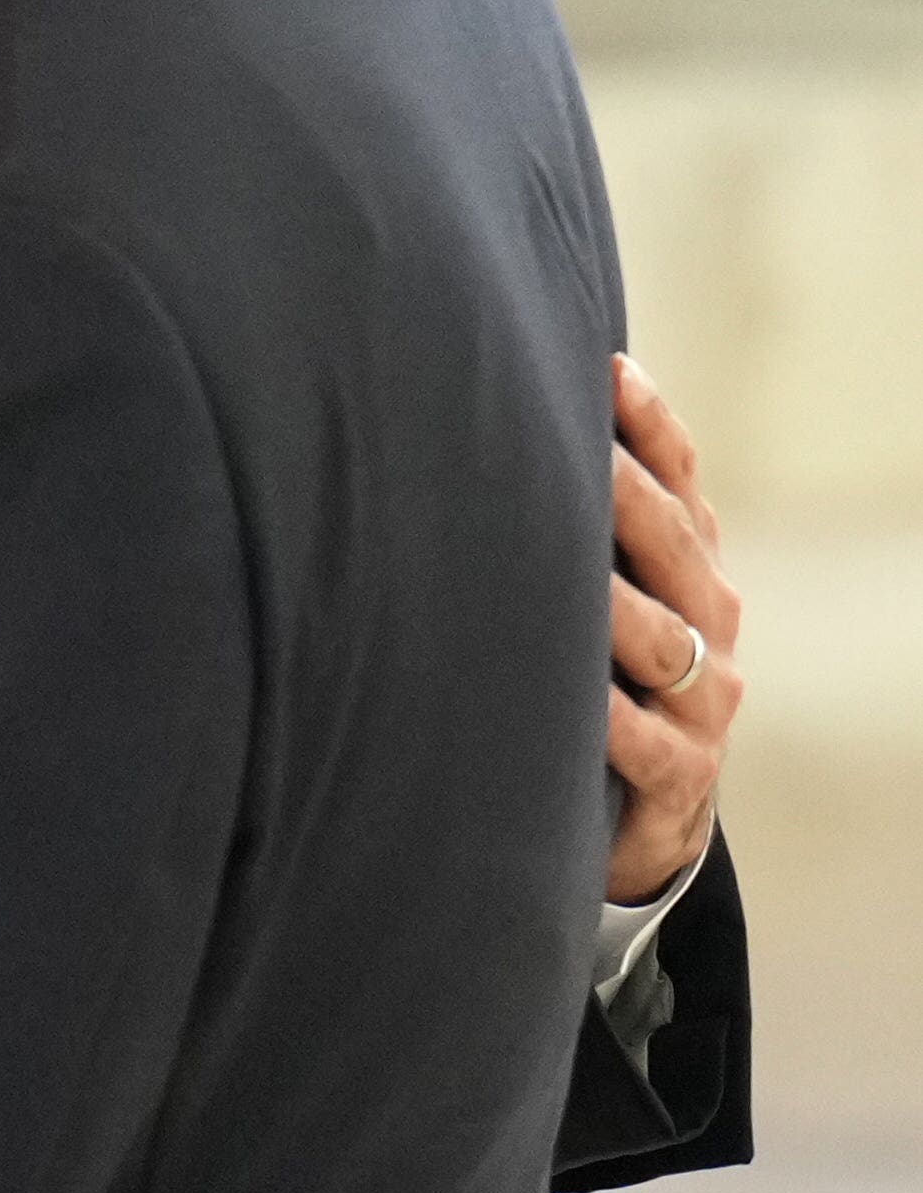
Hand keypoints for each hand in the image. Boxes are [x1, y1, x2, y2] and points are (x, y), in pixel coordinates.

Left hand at [604, 354, 738, 904]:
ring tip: (559, 566)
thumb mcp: (594, 603)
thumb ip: (565, 526)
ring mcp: (701, 704)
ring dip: (609, 601)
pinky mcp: (680, 779)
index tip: (606, 368)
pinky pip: (648, 743)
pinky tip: (570, 698)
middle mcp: (709, 624)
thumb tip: (483, 421)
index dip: (650, 425)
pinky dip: (609, 720)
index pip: (683, 481)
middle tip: (567, 442)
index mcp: (690, 570)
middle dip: (622, 489)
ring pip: (662, 638)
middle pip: (671, 543)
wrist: (640, 823)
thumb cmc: (598, 684)